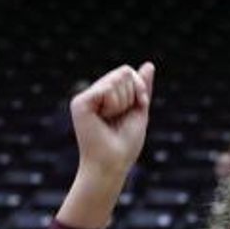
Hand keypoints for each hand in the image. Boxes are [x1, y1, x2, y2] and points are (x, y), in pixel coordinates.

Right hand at [70, 62, 154, 177]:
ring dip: (124, 102)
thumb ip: (142, 88)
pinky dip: (114, 104)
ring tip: (112, 120)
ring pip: (116, 79)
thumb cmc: (125, 144)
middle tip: (121, 117)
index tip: (138, 107)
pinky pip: (107, 89)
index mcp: (106, 95)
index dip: (139, 89)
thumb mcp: (139, 111)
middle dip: (133, 95)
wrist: (113, 164)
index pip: (127, 73)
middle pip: (123, 72)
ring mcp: (85, 97)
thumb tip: (149, 64)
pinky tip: (104, 118)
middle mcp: (94, 93)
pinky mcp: (80, 102)